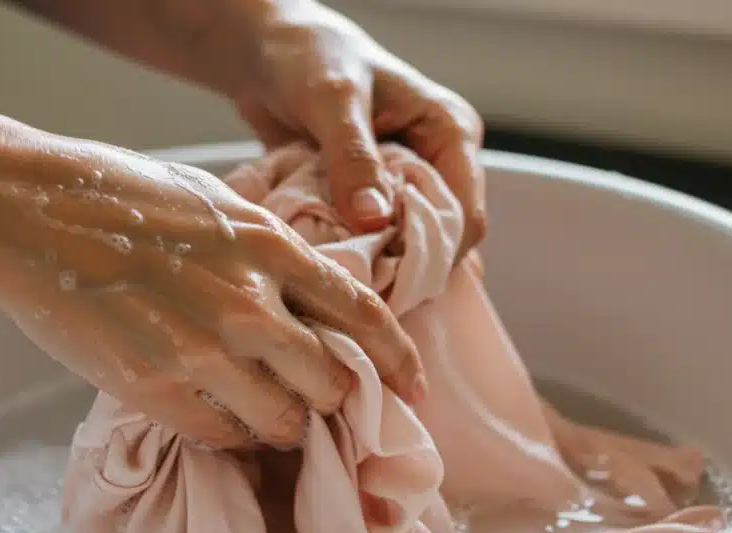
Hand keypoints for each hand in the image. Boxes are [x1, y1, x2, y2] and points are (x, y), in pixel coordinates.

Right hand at [0, 134, 425, 449]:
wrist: (29, 211)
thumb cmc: (117, 195)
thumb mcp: (216, 203)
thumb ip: (267, 249)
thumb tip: (305, 292)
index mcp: (270, 247)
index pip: (363, 314)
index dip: (398, 359)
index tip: (413, 388)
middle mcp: (249, 303)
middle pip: (331, 381)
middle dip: (330, 396)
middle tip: (312, 398)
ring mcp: (202, 351)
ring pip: (282, 422)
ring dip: (281, 425)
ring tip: (261, 412)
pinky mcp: (154, 388)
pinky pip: (220, 437)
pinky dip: (227, 435)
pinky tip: (212, 414)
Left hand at [231, 1, 485, 260]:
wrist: (266, 50)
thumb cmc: (308, 56)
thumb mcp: (332, 100)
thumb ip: (353, 157)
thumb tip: (374, 219)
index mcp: (449, 132)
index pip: (466, 214)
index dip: (434, 253)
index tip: (390, 279)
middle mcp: (435, 162)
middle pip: (439, 237)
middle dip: (401, 265)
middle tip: (358, 285)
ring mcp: (402, 182)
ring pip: (403, 244)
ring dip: (372, 261)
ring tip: (339, 272)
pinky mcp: (368, 196)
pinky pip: (369, 238)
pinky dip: (349, 251)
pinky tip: (325, 258)